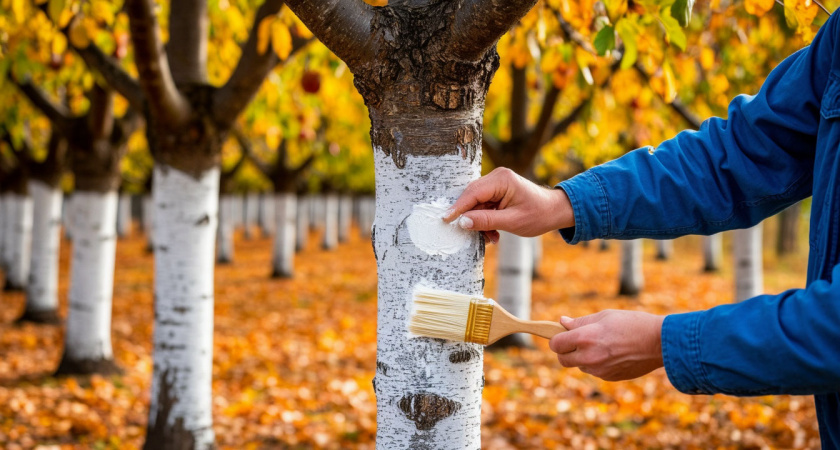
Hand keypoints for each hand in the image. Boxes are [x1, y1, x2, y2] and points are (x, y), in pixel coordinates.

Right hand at [442, 168, 574, 240]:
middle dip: (471, 218)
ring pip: (476, 204)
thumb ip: (486, 221)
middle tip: (473, 235)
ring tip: (492, 237)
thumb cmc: (539, 215)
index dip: (458, 207)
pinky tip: (494, 233)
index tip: (445, 219)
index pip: (473, 193)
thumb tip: (462, 222)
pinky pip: (483, 207)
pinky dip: (485, 221)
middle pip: (472, 197)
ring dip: (480, 222)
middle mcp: (497, 178)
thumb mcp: (512, 222)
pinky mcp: (497, 192)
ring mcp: (496, 184)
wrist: (555, 211)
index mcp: (502, 180)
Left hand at [549, 310, 665, 381]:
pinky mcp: (609, 378)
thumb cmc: (632, 324)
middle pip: (563, 360)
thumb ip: (580, 322)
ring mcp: (599, 370)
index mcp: (585, 338)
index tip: (562, 335)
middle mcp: (589, 357)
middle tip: (576, 341)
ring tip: (602, 344)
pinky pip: (595, 371)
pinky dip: (597, 364)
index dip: (556, 339)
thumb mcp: (604, 316)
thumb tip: (562, 322)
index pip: (556, 345)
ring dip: (583, 357)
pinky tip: (613, 353)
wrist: (660, 342)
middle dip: (565, 351)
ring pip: (580, 366)